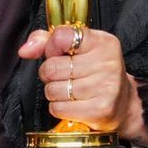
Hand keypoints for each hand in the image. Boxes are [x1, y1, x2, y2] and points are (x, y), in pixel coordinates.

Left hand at [19, 26, 144, 142]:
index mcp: (102, 42)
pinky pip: (58, 108)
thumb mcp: (76, 48)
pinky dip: (58, 108)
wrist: (122, 103)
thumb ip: (46, 41)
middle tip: (63, 76)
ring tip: (70, 91)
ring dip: (55, 92)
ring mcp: (106, 87)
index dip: (51, 47)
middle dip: (50, 74)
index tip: (58, 53)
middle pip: (52, 67)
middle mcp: (107, 63)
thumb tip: (25, 50)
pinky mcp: (100, 109)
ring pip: (53, 90)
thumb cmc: (94, 72)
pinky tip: (72, 104)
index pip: (61, 37)